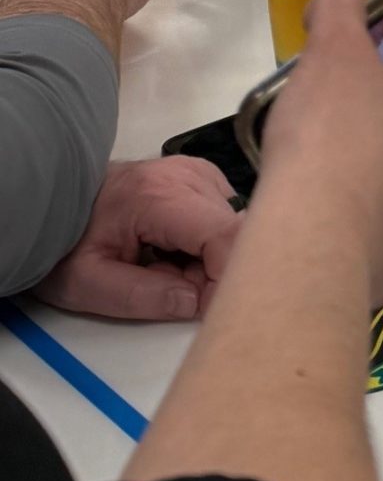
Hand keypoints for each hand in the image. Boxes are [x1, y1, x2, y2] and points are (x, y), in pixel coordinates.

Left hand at [37, 157, 241, 323]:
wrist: (53, 204)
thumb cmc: (65, 245)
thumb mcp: (88, 285)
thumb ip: (141, 296)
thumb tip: (195, 302)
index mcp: (159, 196)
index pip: (224, 235)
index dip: (225, 278)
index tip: (201, 309)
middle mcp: (188, 174)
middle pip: (232, 232)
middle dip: (211, 272)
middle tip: (169, 289)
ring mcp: (196, 171)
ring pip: (231, 226)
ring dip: (209, 260)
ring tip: (164, 269)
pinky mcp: (199, 175)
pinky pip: (221, 217)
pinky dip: (205, 245)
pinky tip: (173, 252)